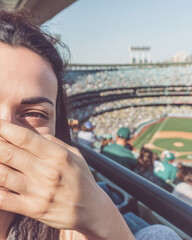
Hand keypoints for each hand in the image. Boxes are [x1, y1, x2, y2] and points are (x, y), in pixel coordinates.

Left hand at [0, 120, 133, 239]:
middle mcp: (47, 172)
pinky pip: (4, 199)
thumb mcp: (74, 155)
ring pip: (2, 174)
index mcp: (58, 155)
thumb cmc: (82, 178)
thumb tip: (33, 133)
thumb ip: (54, 142)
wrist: (91, 209)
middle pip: (9, 153)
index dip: (5, 128)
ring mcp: (39, 192)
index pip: (25, 138)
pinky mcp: (33, 209)